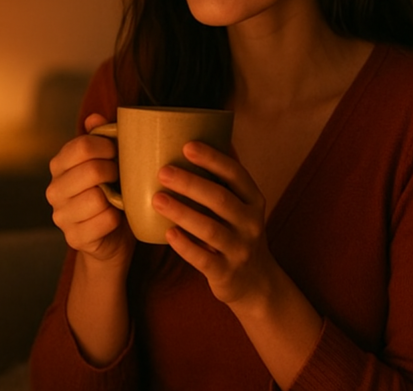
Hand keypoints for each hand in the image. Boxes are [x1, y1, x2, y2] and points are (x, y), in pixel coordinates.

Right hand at [45, 113, 134, 264]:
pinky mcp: (74, 238)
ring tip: (117, 198)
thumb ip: (100, 137)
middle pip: (91, 170)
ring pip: (97, 198)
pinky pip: (105, 221)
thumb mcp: (108, 162)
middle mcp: (54, 190)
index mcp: (59, 166)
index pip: (82, 146)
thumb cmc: (112, 193)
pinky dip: (116, 218)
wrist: (112, 237)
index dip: (107, 147)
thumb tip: (94, 117)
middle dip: (114, 172)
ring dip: (115, 198)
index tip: (117, 153)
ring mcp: (61, 216)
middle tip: (120, 177)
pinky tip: (115, 218)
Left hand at [151, 142, 278, 307]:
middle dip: (191, 183)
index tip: (188, 145)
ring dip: (182, 213)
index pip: (236, 174)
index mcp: (254, 199)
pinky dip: (186, 246)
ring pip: (210, 230)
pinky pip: (204, 259)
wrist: (255, 282)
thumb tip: (211, 130)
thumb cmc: (239, 231)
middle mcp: (251, 222)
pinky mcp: (226, 273)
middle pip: (220, 199)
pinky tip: (167, 234)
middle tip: (162, 171)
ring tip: (157, 199)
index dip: (213, 159)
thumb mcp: (242, 203)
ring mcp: (240, 249)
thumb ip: (227, 176)